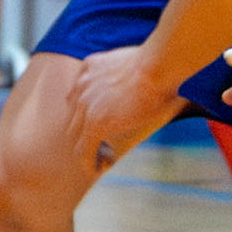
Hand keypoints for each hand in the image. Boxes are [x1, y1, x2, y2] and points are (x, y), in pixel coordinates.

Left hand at [59, 46, 187, 174]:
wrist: (156, 67)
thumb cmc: (156, 63)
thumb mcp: (131, 61)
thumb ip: (125, 71)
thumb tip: (143, 79)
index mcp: (88, 69)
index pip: (79, 96)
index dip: (88, 114)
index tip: (101, 126)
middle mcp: (81, 86)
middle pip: (74, 117)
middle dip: (85, 132)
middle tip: (100, 146)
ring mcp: (86, 105)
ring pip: (77, 135)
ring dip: (87, 148)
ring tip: (99, 161)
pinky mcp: (96, 123)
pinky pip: (85, 148)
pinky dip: (88, 161)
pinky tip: (97, 169)